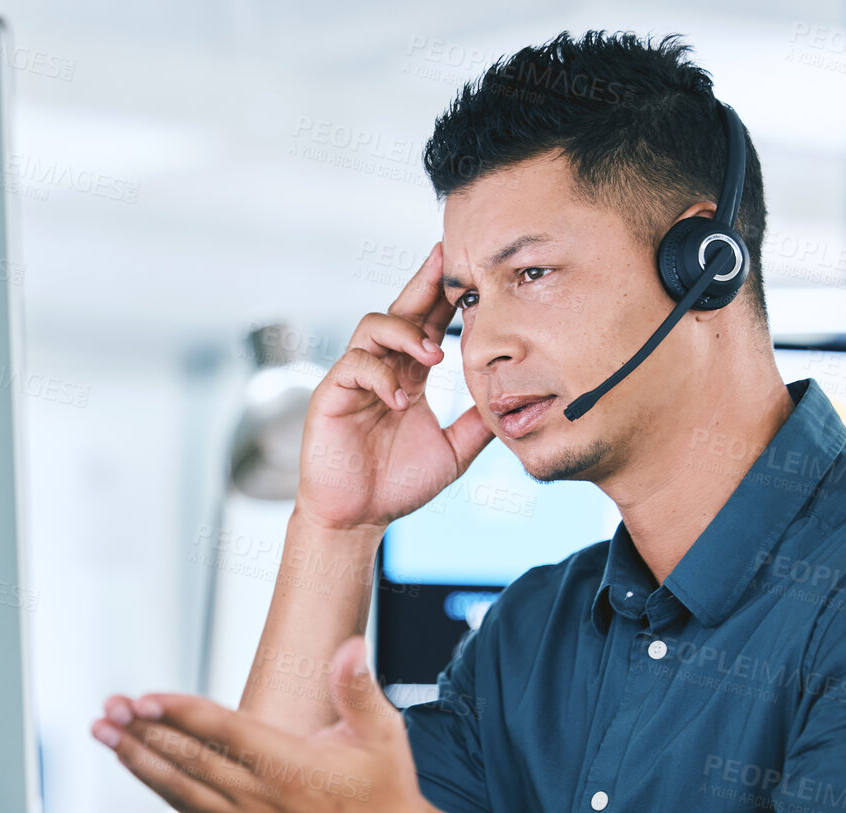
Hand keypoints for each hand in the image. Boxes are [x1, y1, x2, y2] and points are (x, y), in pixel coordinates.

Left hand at [90, 637, 433, 812]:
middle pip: (190, 760)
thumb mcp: (383, 734)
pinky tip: (138, 768)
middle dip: (142, 731)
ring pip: (181, 790)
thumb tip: (350, 648)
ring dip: (139, 760)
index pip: (224, 733)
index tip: (144, 696)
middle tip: (107, 707)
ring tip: (105, 733)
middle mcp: (263, 799)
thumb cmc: (386, 791)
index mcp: (292, 767)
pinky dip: (160, 789)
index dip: (181, 713)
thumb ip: (358, 689)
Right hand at [297, 243, 493, 530]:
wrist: (358, 519)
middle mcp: (381, 369)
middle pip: (400, 310)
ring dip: (406, 333)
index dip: (446, 297)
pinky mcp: (331, 395)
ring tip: (435, 355)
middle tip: (448, 259)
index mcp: (409, 375)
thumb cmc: (397, 486)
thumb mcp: (454, 451)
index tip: (473, 272)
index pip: (428, 324)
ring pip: (373, 327)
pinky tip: (402, 399)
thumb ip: (478, 424)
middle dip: (424, 283)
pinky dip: (381, 375)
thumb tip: (514, 400)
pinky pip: (354, 366)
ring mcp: (354, 379)